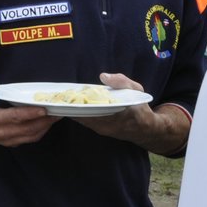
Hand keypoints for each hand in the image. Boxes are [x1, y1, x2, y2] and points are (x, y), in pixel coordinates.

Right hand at [0, 84, 59, 145]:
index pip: (15, 117)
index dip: (30, 113)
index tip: (43, 108)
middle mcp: (1, 132)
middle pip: (28, 128)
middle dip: (44, 120)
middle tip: (57, 111)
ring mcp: (7, 140)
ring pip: (31, 135)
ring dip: (45, 127)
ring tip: (55, 117)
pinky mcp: (12, 143)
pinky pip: (30, 139)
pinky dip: (41, 131)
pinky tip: (47, 123)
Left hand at [70, 72, 189, 153]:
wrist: (146, 128)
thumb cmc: (140, 106)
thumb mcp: (136, 90)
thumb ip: (121, 81)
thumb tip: (103, 76)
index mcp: (120, 113)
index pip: (96, 108)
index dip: (81, 102)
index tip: (70, 95)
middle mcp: (109, 124)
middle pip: (85, 114)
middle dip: (72, 105)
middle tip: (60, 96)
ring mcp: (103, 129)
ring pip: (83, 119)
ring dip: (73, 109)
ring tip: (62, 99)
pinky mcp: (99, 130)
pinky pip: (85, 122)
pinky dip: (78, 113)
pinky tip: (70, 105)